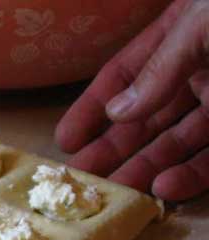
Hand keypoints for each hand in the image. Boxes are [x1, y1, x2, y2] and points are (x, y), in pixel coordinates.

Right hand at [56, 0, 208, 200]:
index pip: (123, 76)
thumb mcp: (200, 24)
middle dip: (110, 150)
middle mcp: (195, 72)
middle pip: (142, 119)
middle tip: (80, 180)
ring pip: (174, 145)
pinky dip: (190, 176)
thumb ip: (159, 69)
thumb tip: (116, 113)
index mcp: (178, 37)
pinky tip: (164, 187)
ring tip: (114, 195)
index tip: (65, 140)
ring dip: (143, 171)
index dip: (91, 109)